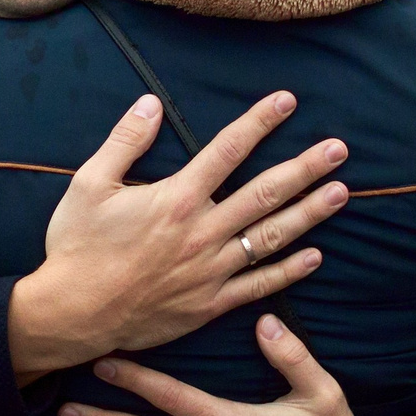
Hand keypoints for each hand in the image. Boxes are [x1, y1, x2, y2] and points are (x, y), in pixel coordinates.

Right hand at [6, 92, 350, 378]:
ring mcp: (211, 270)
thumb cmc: (77, 247)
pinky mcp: (210, 304)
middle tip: (339, 149)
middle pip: (266, 192)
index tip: (288, 101)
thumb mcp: (89, 184)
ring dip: (310, 213)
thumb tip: (150, 103)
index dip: (260, 122)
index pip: (228, 150)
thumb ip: (124, 141)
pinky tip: (315, 256)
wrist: (74, 314)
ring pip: (271, 237)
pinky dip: (289, 271)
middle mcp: (203, 232)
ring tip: (341, 193)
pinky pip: (259, 285)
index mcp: (177, 198)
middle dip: (305, 168)